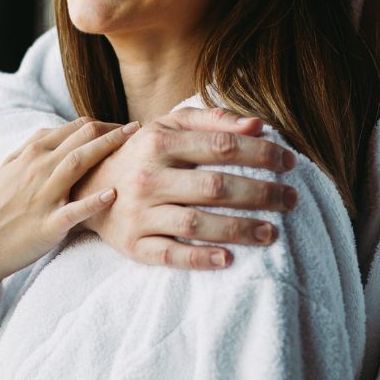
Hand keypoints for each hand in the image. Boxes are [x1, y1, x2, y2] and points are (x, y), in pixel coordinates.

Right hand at [0, 117, 139, 292]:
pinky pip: (74, 210)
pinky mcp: (48, 224)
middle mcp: (38, 167)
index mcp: (33, 153)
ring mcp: (43, 195)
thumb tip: (58, 130)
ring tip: (135, 143)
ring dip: (107, 150)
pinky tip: (113, 193)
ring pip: (77, 163)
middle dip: (113, 130)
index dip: (104, 124)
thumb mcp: (9, 168)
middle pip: (81, 138)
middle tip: (140, 128)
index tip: (125, 128)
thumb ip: (34, 147)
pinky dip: (93, 201)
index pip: (75, 127)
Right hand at [73, 106, 297, 269]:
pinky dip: (199, 258)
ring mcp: (138, 213)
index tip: (289, 163)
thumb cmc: (141, 153)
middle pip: (215, 186)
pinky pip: (169, 254)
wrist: (87, 186)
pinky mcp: (133, 244)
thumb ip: (213, 121)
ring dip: (238, 229)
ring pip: (195, 223)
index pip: (222, 146)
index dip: (261, 153)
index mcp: (159, 142)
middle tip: (291, 200)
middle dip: (261, 193)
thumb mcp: (169, 127)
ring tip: (271, 232)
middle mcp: (147, 177)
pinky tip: (228, 258)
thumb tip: (258, 124)